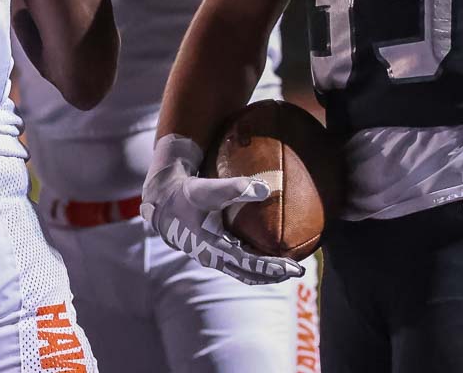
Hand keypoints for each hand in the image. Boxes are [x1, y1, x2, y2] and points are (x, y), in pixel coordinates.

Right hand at [142, 134, 303, 285]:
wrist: (163, 204)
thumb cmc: (187, 195)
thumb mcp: (208, 189)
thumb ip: (236, 188)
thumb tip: (265, 189)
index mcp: (212, 247)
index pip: (247, 263)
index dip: (270, 267)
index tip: (291, 268)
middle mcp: (213, 257)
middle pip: (249, 273)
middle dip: (273, 275)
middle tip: (298, 271)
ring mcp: (212, 258)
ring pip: (244, 273)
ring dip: (265, 274)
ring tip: (288, 270)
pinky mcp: (213, 253)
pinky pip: (238, 265)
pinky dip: (255, 266)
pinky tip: (269, 258)